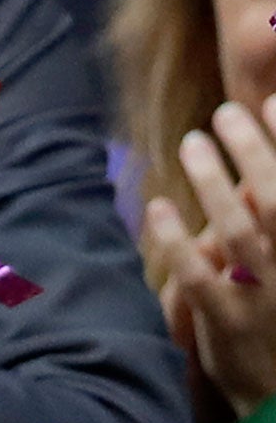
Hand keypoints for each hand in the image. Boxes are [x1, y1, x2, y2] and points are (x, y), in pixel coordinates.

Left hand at [147, 108, 275, 421]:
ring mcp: (265, 298)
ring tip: (192, 142)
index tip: (273, 99)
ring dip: (213, 180)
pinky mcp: (228, 322)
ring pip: (237, 230)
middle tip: (224, 112)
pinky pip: (198, 275)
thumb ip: (272, 218)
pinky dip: (177, 239)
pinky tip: (157, 207)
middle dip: (252, 150)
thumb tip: (253, 174)